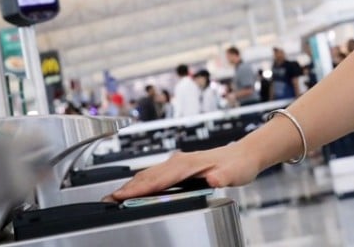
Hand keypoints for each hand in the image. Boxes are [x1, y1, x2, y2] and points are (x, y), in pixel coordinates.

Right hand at [105, 144, 261, 201]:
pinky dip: (142, 182)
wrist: (244, 154)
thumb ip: (222, 177)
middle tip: (109, 199)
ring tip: (116, 195)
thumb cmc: (238, 165)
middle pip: (147, 176)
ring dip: (132, 185)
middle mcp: (179, 161)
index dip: (139, 189)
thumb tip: (214, 181)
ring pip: (149, 174)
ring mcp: (178, 163)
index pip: (158, 179)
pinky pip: (155, 175)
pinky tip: (136, 189)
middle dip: (127, 188)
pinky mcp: (179, 167)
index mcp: (187, 164)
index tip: (122, 196)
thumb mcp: (234, 174)